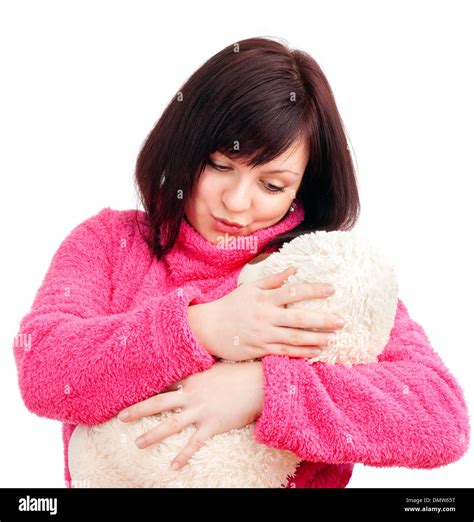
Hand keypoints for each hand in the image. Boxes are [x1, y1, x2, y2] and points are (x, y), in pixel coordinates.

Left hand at [117, 361, 263, 469]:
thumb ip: (201, 370)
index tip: (130, 391)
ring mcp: (201, 410)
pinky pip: (195, 443)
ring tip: (137, 443)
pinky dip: (184, 455)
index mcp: (192, 379)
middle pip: (159, 402)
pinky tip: (173, 466)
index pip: (165, 383)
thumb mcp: (216, 367)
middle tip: (120, 417)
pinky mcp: (213, 424)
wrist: (258, 383)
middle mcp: (192, 394)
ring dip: (153, 434)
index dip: (148, 388)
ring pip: (171, 423)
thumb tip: (194, 369)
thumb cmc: (239, 373)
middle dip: (138, 409)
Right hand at [188, 267, 345, 361]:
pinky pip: (285, 351)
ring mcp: (264, 335)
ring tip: (334, 338)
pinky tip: (316, 352)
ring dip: (316, 338)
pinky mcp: (260, 350)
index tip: (332, 289)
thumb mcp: (249, 288)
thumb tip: (293, 269)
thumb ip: (273, 280)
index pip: (294, 291)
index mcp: (264, 298)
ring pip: (295, 337)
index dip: (314, 290)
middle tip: (342, 320)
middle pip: (299, 318)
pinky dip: (302, 352)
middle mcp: (266, 316)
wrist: (208, 328)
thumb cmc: (231, 305)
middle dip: (323, 319)